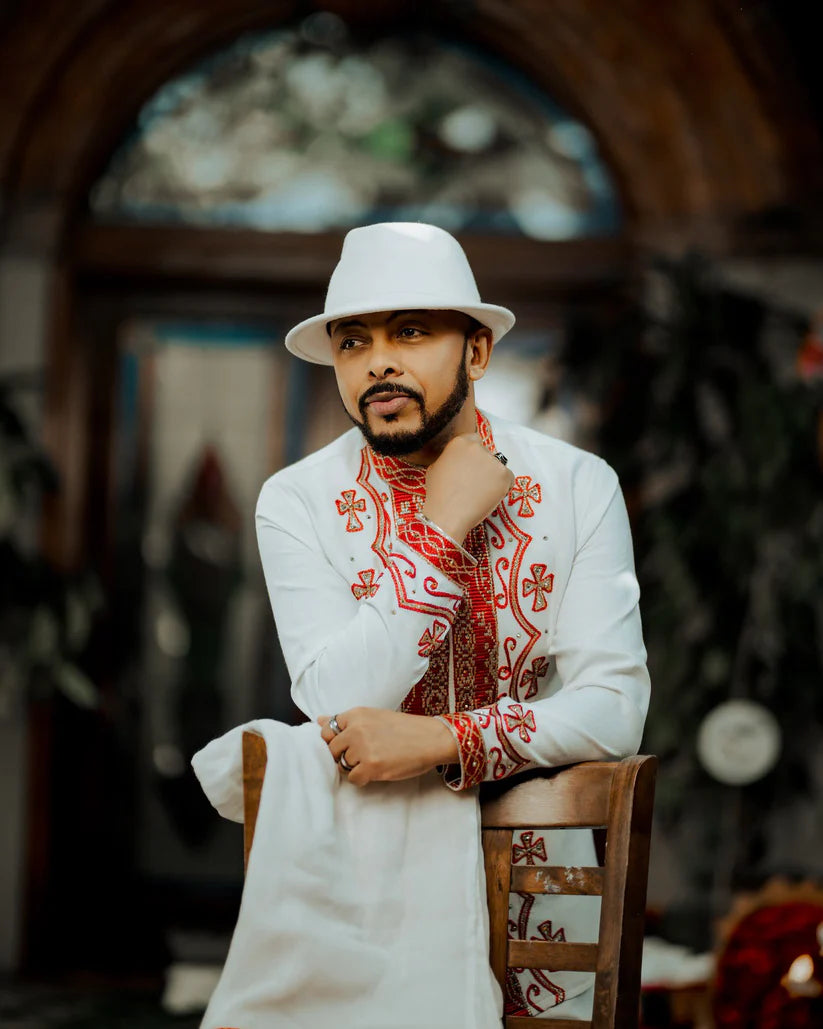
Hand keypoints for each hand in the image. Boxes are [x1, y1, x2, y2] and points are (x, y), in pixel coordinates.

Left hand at [317, 707, 458, 786]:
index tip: (348, 744)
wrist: (430, 738)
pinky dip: (362, 779)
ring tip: (373, 761)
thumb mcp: (373, 716)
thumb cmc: (404, 728)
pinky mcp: (371, 767)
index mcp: (356, 714)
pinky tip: (374, 772)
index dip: (336, 740)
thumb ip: (347, 721)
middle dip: (344, 755)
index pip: (327, 730)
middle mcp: (356, 729)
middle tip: (363, 755)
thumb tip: (319, 720)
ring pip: (342, 765)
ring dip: (355, 767)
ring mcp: (363, 748)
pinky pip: (353, 778)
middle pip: (332, 750)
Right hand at [422, 433, 513, 540]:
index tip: (471, 467)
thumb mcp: (435, 467)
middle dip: (483, 466)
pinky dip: (503, 487)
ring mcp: (493, 460)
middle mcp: (477, 447)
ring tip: (480, 493)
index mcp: (459, 442)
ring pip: (498, 466)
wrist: (448, 515)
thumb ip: (450, 457)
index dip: (473, 456)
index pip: (474, 440)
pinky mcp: (504, 475)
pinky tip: (489, 496)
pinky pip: (508, 478)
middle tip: (475, 483)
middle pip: (487, 453)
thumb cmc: (438, 494)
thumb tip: (458, 459)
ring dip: (492, 477)